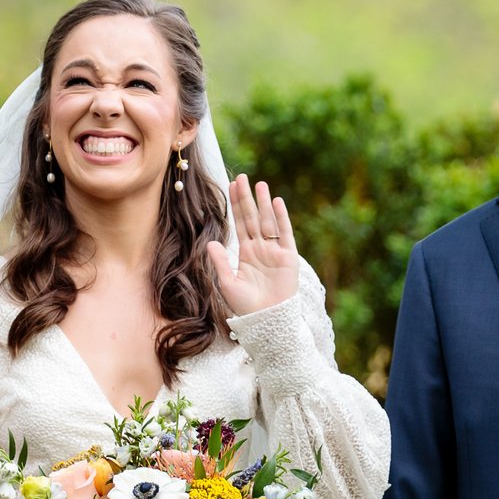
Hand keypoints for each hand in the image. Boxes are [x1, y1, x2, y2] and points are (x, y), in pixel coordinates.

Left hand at [205, 174, 299, 316]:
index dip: (236, 205)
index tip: (231, 186)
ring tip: (260, 184)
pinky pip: (284, 233)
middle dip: (247, 198)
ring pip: (268, 221)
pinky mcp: (288, 257)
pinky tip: (276, 202)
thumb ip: (219, 262)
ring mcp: (275, 251)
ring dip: (264, 203)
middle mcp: (260, 249)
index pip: (240, 223)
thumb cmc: (246, 307)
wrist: (267, 321)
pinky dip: (281, 217)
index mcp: (246, 253)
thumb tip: (211, 242)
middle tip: (242, 177)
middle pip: (253, 217)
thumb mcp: (227, 283)